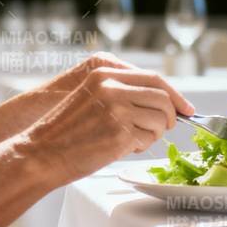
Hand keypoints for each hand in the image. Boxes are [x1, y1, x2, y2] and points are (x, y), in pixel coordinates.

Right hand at [20, 58, 194, 181]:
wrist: (39, 153)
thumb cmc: (66, 132)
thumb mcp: (92, 98)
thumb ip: (123, 93)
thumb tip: (164, 101)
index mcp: (105, 74)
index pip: (155, 79)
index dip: (175, 95)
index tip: (187, 109)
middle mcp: (112, 87)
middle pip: (164, 98)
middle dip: (170, 117)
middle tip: (163, 129)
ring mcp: (117, 109)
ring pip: (161, 120)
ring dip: (154, 134)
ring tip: (133, 140)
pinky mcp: (120, 133)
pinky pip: (149, 139)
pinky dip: (142, 146)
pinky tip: (122, 147)